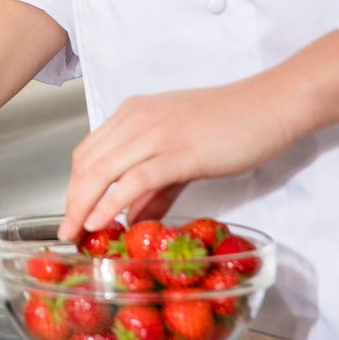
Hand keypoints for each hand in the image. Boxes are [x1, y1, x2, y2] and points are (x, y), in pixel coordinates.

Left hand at [57, 79, 293, 240]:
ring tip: (76, 233)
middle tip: (67, 231)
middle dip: (72, 200)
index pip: (88, 151)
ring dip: (83, 206)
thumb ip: (155, 188)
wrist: (271, 105)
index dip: (75, 185)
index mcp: (132, 113)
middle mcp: (135, 119)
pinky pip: (133, 180)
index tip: (72, 212)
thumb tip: (132, 219)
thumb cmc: (232, 125)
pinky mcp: (177, 152)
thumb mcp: (182, 154)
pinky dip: (111, 203)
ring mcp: (154, 133)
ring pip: (102, 171)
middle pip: (87, 163)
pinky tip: (102, 223)